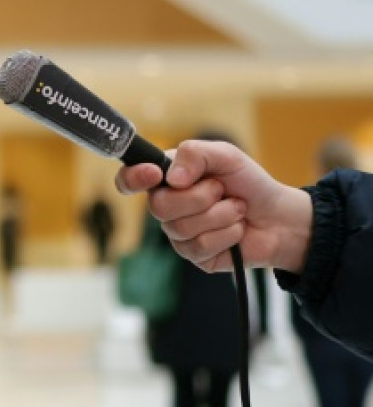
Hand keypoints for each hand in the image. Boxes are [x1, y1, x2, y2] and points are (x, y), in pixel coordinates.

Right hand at [115, 140, 313, 273]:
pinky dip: (226, 235)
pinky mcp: (196, 256)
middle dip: (198, 197)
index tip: (154, 174)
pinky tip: (236, 230)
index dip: (133, 178)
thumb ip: (195, 154)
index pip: (129, 180)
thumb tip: (171, 178)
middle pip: (159, 206)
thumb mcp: (226, 156)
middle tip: (221, 190)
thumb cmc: (249, 183)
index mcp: (167, 178)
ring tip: (236, 209)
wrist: (280, 217)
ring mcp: (179, 234)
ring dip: (219, 215)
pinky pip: (199, 246)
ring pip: (181, 228)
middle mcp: (167, 206)